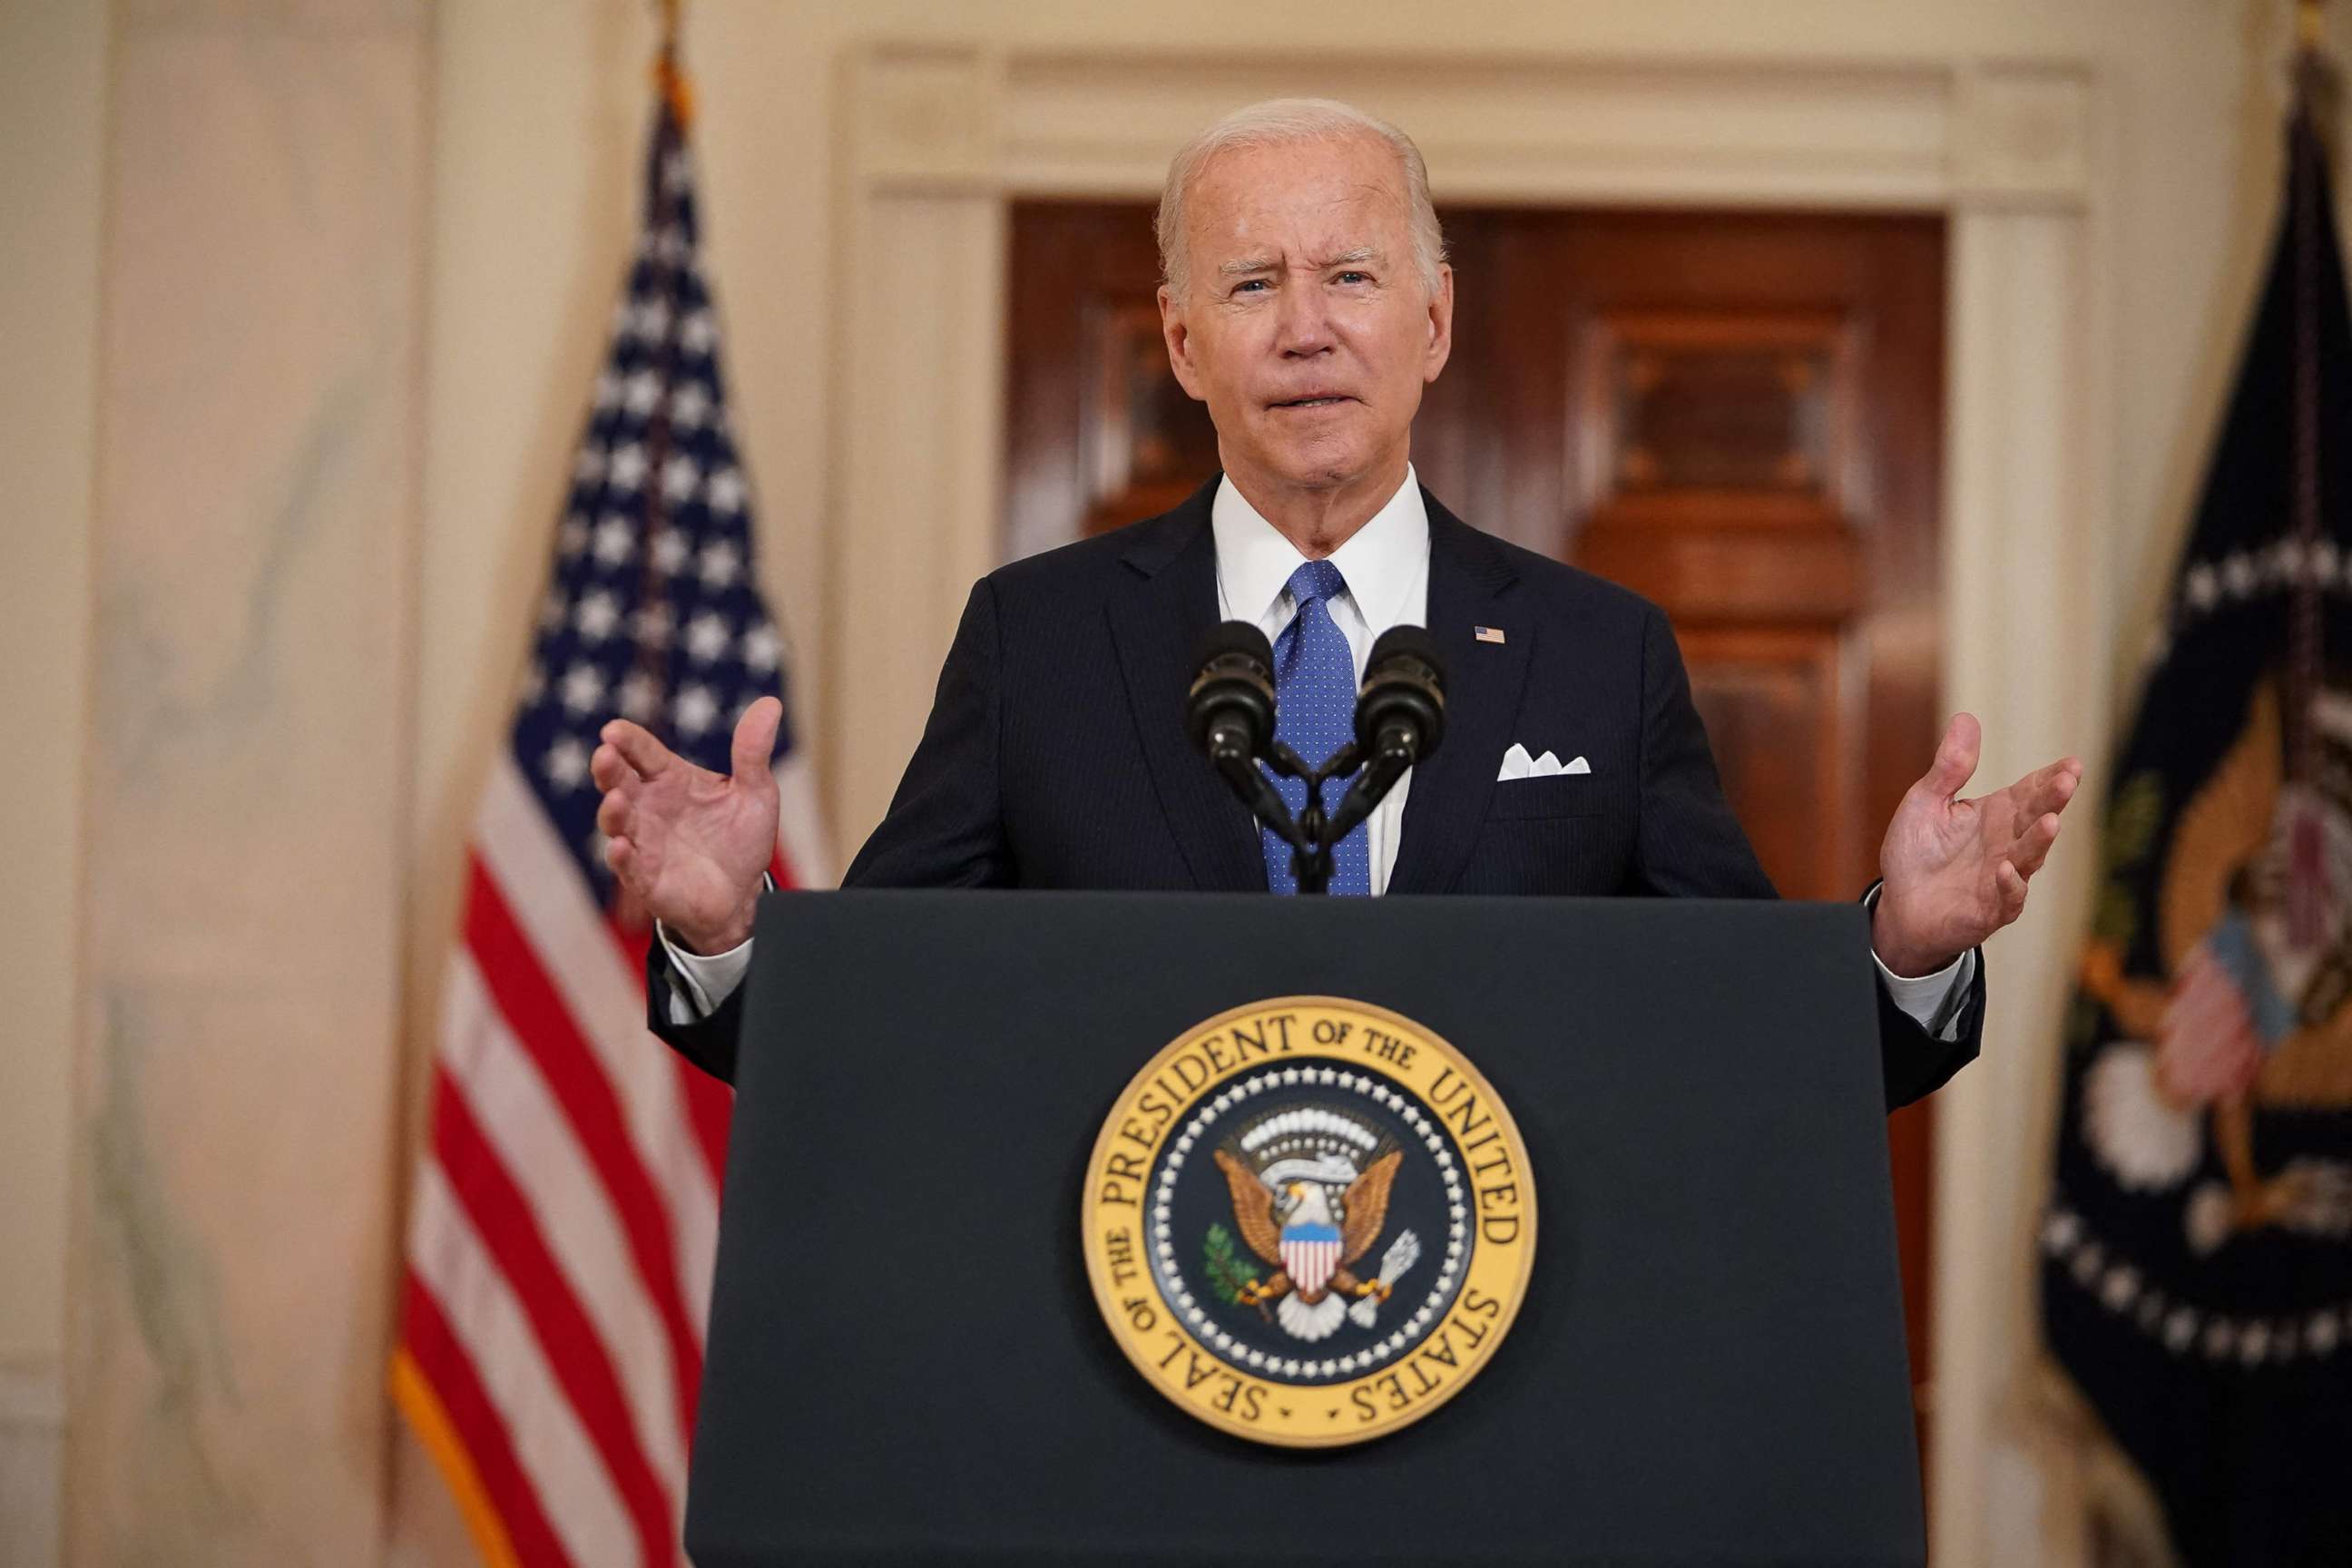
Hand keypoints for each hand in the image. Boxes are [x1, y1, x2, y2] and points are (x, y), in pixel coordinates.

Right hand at [591, 697, 781, 953]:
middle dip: (609, 768)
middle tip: (605, 754)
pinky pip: (628, 867)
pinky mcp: (645, 878)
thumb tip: (771, 703)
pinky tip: (622, 846)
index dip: (628, 741)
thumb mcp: (755, 793)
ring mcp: (643, 842)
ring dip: (613, 811)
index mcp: (671, 780)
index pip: (644, 753)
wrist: (743, 895)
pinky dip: (622, 857)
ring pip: (617, 823)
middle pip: (620, 782)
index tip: (614, 730)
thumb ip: (753, 752)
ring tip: (618, 800)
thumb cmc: (741, 840)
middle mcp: (649, 807)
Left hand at [1872, 713, 2081, 976]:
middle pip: (2036, 818)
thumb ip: (1950, 767)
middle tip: (2069, 779)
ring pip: (2029, 858)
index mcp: (1997, 815)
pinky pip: (2008, 898)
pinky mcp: (1990, 909)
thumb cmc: (1917, 853)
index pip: (2031, 791)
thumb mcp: (1926, 802)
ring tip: (2049, 822)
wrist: (1900, 905)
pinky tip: (2006, 868)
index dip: (2051, 778)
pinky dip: (2010, 885)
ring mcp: (2003, 878)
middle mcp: (2008, 844)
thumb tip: (1967, 717)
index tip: (2071, 764)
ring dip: (2039, 841)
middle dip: (2053, 800)